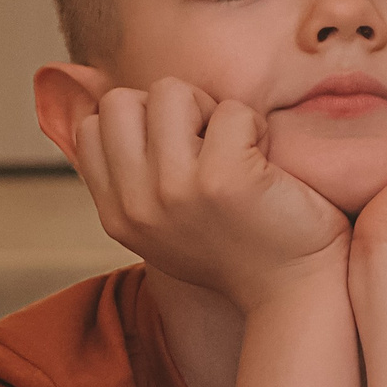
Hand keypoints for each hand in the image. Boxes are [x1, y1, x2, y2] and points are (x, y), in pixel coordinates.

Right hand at [70, 77, 348, 309]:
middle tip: (210, 143)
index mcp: (118, 215)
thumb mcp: (165, 226)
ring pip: (171, 92)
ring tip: (237, 148)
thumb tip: (111, 113)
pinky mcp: (224, 179)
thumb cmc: (241, 249)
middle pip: (120, 101)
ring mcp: (176, 190)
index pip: (92, 128)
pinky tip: (266, 162)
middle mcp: (138, 204)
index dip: (139, 124)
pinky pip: (232, 111)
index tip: (180, 152)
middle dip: (169, 108)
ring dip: (211, 110)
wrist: (294, 294)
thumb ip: (134, 182)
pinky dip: (255, 126)